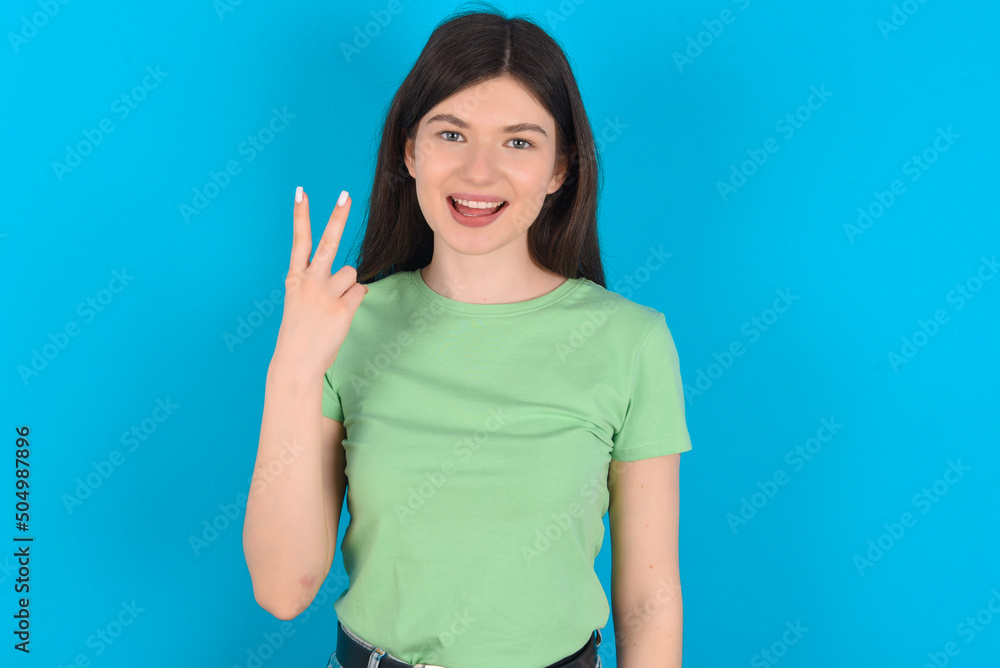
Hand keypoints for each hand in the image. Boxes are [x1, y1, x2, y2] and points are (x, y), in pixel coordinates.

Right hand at [272, 187, 367, 375]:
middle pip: (328, 243)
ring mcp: (326, 294)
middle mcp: (309, 281)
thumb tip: (354, 279)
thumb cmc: (300, 332)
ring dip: (348, 288)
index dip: (301, 215)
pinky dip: (354, 302)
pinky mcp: (342, 309)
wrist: (296, 362)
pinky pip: (360, 292)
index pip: (298, 240)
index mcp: (295, 278)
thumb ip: (321, 284)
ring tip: (333, 308)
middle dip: (337, 217)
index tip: (301, 191)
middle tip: (345, 195)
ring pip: (352, 274)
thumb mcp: (302, 302)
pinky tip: (340, 316)